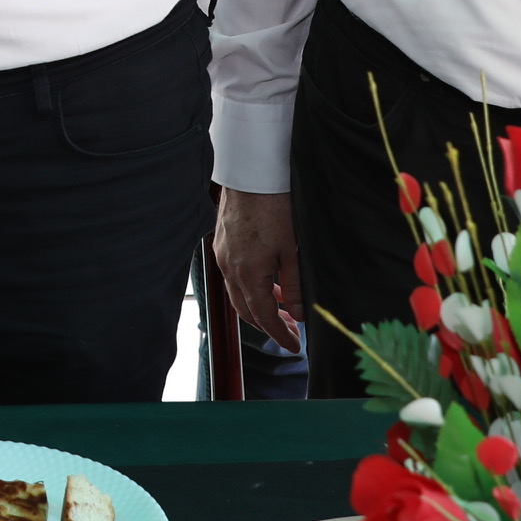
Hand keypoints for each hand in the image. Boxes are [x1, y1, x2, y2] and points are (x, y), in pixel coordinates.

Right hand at [212, 187, 303, 351]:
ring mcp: (222, 255)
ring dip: (259, 306)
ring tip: (283, 310)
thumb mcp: (293, 250)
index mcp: (248, 274)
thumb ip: (294, 286)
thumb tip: (299, 314)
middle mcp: (229, 268)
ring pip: (238, 294)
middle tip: (292, 331)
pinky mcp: (221, 243)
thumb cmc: (275, 206)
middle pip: (246, 310)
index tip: (294, 347)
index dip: (280, 335)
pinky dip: (250, 287)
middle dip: (269, 325)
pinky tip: (267, 283)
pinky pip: (233, 276)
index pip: (264, 317)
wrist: (252, 173)